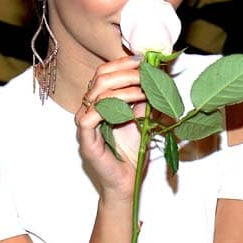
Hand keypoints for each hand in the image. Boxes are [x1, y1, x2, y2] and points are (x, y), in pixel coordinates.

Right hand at [75, 56, 145, 198]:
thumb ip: (145, 100)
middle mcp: (88, 109)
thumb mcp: (143, 119)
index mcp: (100, 102)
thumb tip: (157, 76)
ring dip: (125, 89)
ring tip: (145, 90)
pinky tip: (130, 109)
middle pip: (100, 78)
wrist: (126, 181)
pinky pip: (90, 117)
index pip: (104, 73)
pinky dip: (111, 108)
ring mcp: (85, 123)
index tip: (143, 60)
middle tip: (146, 74)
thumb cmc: (132, 153)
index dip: (122, 64)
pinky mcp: (85, 139)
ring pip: (98, 94)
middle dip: (126, 72)